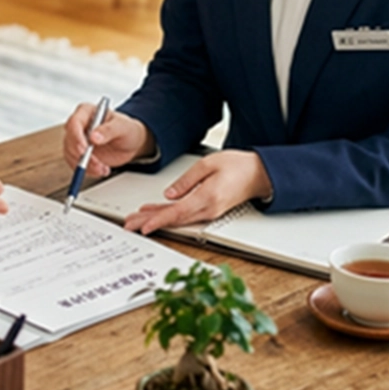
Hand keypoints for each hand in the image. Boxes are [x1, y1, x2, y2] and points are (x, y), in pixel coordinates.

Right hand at [62, 103, 153, 178]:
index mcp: (86, 111)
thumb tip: (94, 136)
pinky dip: (88, 170)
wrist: (131, 143)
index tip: (85, 149)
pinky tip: (102, 170)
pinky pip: (75, 164)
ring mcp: (77, 140)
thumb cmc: (127, 129)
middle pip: (70, 140)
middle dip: (82, 155)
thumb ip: (109, 130)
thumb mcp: (123, 127)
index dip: (76, 137)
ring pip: (71, 154)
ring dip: (86, 165)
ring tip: (103, 168)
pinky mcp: (79, 153)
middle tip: (97, 164)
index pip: (74, 122)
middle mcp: (79, 125)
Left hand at [123, 150, 272, 234]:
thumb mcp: (208, 164)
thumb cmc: (238, 166)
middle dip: (149, 222)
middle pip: (173, 219)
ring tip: (136, 220)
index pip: (177, 212)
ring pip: (177, 218)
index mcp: (207, 198)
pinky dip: (168, 215)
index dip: (157, 220)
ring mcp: (209, 212)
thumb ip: (187, 180)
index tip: (143, 226)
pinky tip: (155, 213)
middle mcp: (208, 210)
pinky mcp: (209, 210)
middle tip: (129, 224)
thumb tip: (169, 194)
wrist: (259, 174)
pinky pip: (184, 215)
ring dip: (156, 219)